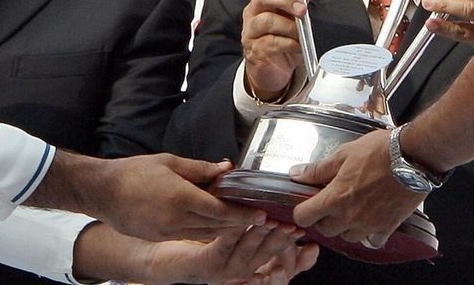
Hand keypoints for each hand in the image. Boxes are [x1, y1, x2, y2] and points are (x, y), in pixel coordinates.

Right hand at [34, 152, 266, 241]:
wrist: (102, 191)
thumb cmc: (135, 172)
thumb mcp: (170, 162)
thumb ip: (201, 168)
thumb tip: (226, 167)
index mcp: (181, 197)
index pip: (220, 210)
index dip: (243, 214)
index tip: (261, 214)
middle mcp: (176, 219)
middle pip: (216, 226)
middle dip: (239, 224)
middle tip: (260, 220)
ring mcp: (167, 232)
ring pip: (204, 233)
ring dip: (223, 229)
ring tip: (241, 222)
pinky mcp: (159, 238)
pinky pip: (189, 236)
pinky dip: (204, 231)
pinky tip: (213, 224)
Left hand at [143, 221, 319, 284]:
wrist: (163, 254)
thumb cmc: (196, 240)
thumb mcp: (230, 230)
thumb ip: (249, 220)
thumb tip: (269, 202)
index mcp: (247, 262)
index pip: (279, 261)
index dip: (297, 257)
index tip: (311, 244)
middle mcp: (238, 271)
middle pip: (267, 258)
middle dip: (282, 242)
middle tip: (293, 227)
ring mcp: (223, 272)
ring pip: (248, 255)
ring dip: (261, 238)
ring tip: (272, 223)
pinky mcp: (206, 266)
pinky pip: (222, 249)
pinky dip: (232, 235)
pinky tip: (238, 223)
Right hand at [240, 0, 306, 100]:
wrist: (271, 69)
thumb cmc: (281, 39)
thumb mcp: (293, 20)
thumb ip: (297, 5)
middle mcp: (255, 10)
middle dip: (285, 0)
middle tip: (302, 10)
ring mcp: (251, 30)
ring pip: (267, 20)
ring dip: (289, 26)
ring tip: (300, 34)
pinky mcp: (254, 49)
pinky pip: (271, 42)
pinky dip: (288, 44)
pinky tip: (297, 46)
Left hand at [287, 130, 424, 246]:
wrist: (413, 157)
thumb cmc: (380, 151)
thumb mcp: (344, 154)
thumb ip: (318, 169)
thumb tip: (296, 174)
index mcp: (335, 197)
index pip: (304, 217)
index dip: (302, 210)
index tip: (307, 203)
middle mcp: (350, 216)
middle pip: (325, 230)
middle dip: (323, 218)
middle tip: (330, 202)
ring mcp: (369, 224)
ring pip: (347, 237)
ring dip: (345, 226)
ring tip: (351, 209)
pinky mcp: (387, 227)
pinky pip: (372, 241)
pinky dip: (368, 234)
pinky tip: (370, 219)